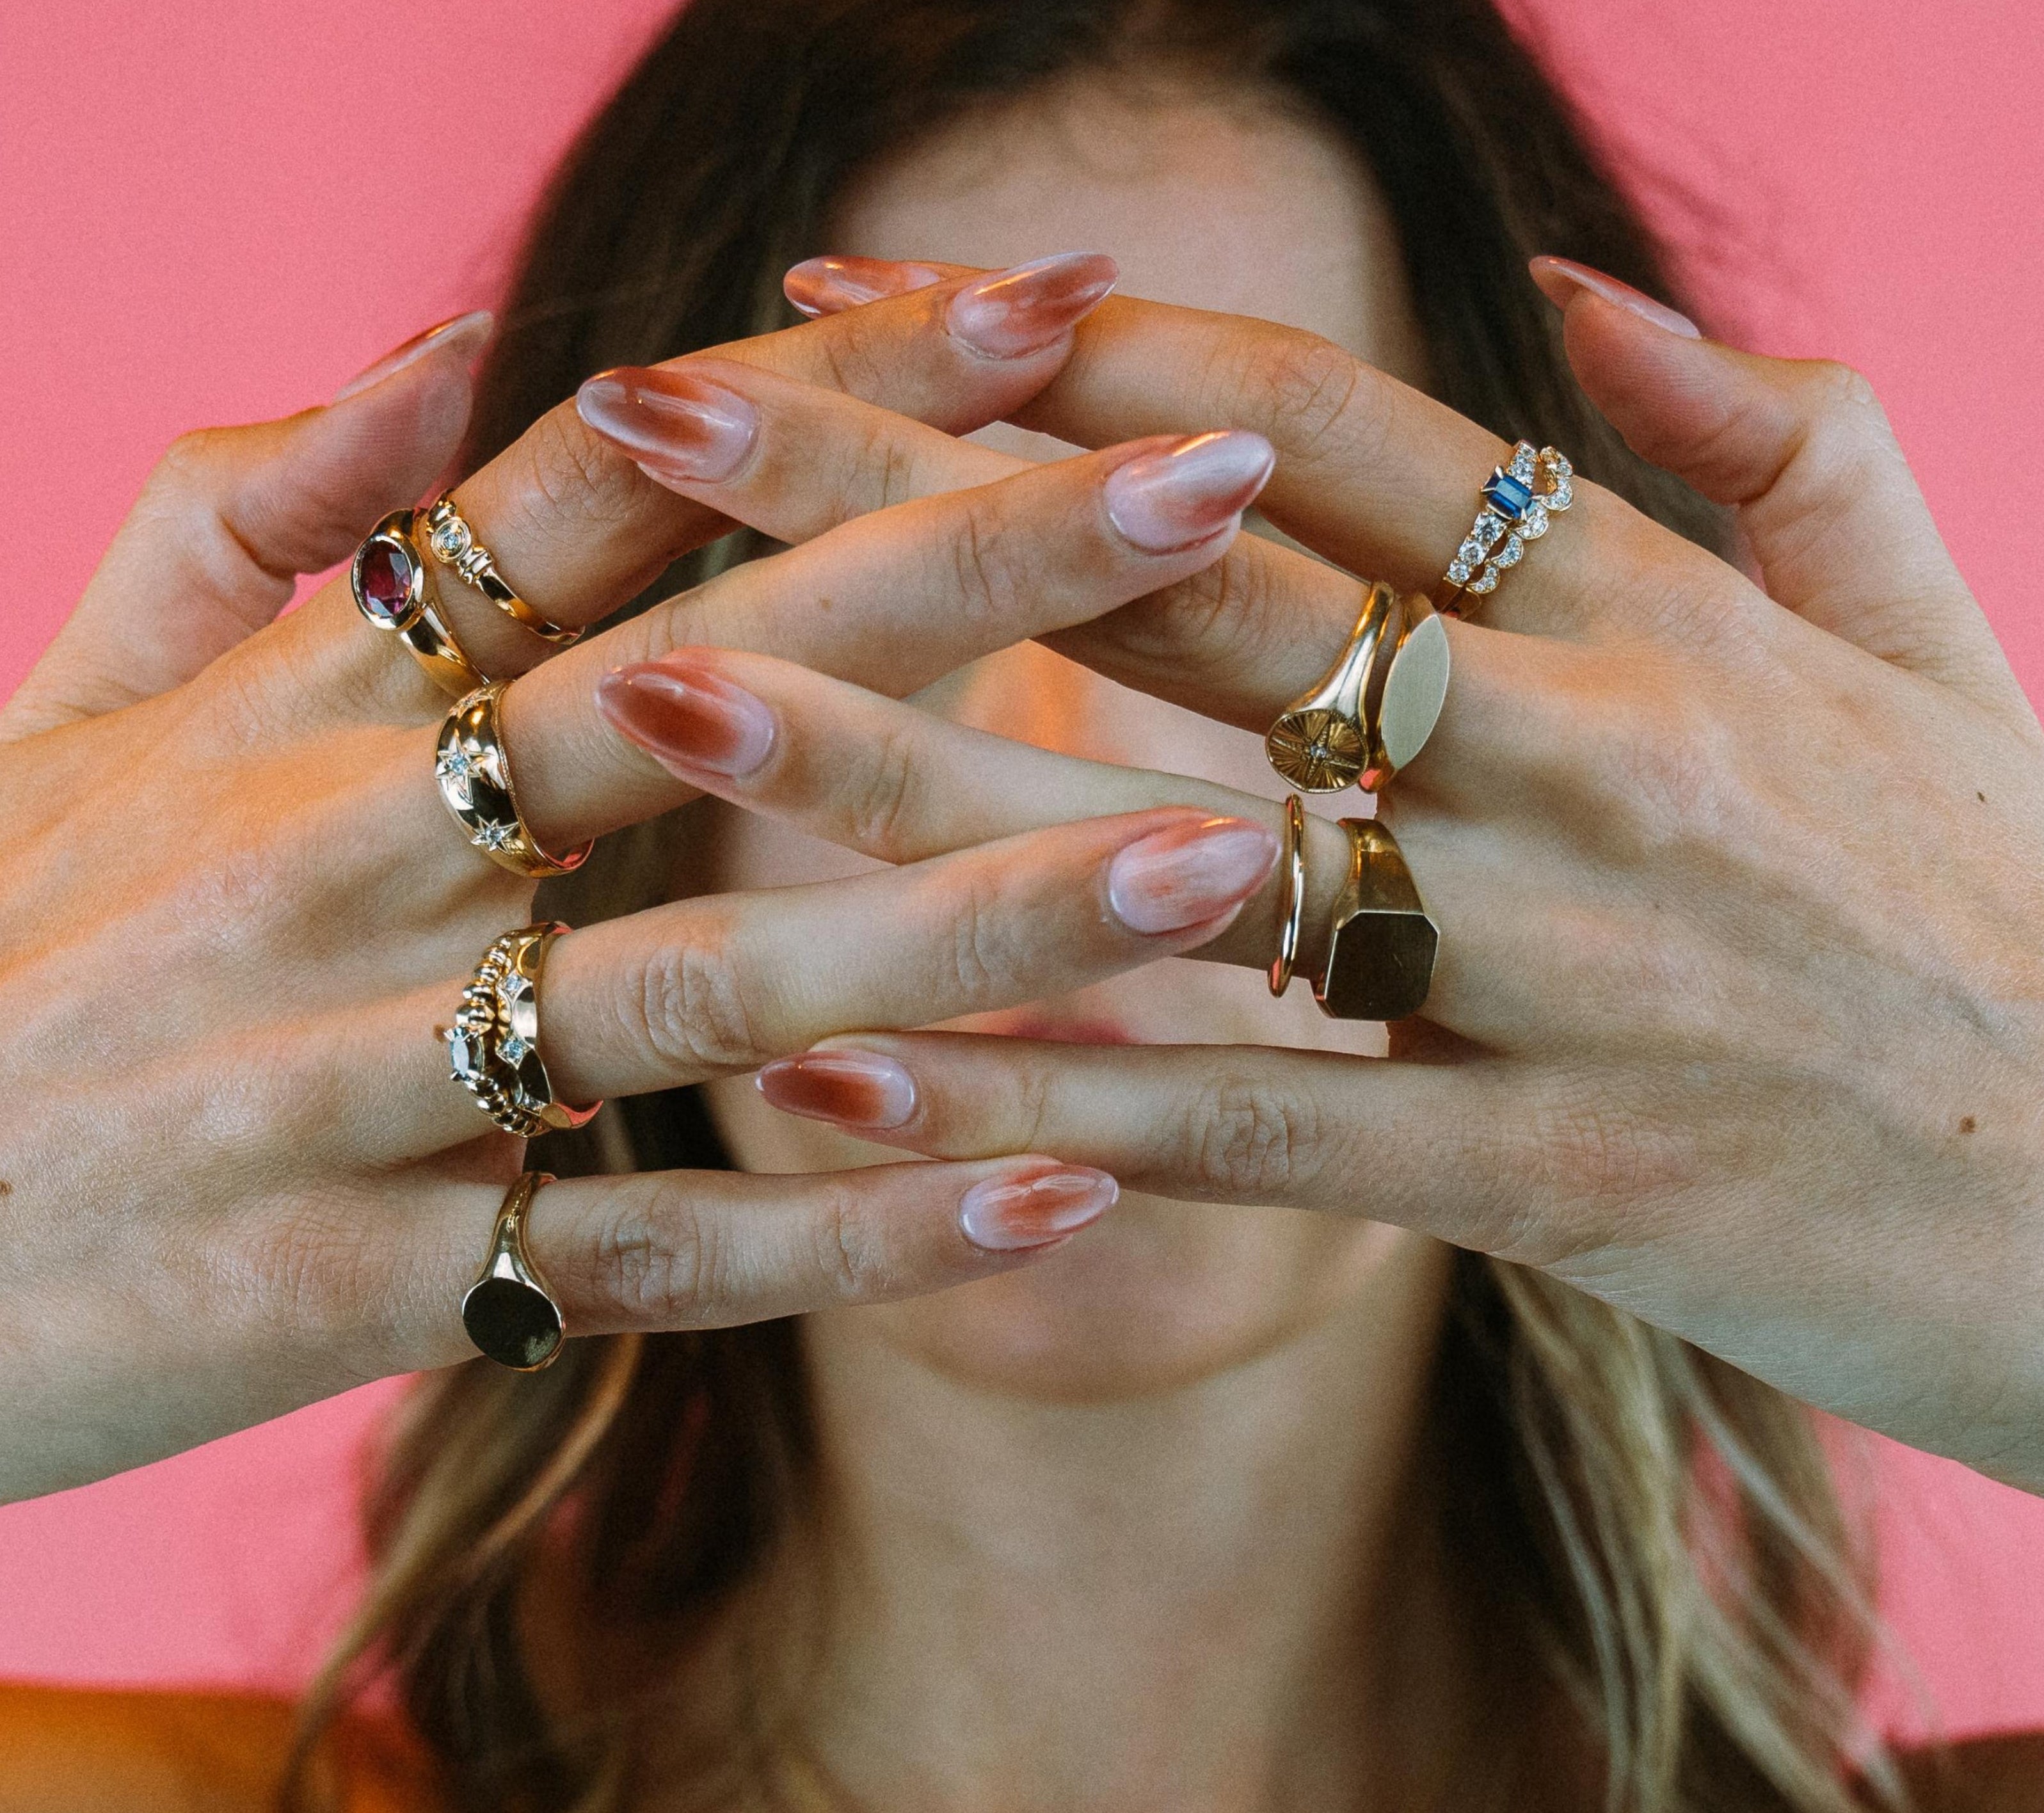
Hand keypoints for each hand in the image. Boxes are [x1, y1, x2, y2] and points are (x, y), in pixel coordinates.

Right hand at [0, 260, 1295, 1502]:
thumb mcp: (72, 698)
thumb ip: (253, 515)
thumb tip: (446, 342)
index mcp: (315, 705)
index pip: (608, 492)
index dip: (840, 386)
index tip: (1051, 305)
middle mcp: (361, 862)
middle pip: (717, 680)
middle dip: (980, 574)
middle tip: (1223, 492)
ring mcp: (370, 1079)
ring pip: (725, 973)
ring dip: (985, 917)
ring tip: (1220, 855)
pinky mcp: (372, 1285)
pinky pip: (661, 1250)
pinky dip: (865, 1228)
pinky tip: (1063, 1186)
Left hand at [631, 258, 2043, 1490]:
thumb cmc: (2020, 911)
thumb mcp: (1931, 638)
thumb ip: (1776, 442)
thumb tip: (1596, 299)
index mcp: (1653, 604)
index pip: (1293, 424)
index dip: (1049, 348)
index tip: (841, 300)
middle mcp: (1588, 750)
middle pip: (1168, 590)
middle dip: (886, 495)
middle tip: (645, 424)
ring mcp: (1572, 965)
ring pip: (1176, 852)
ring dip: (895, 776)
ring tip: (656, 710)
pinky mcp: (1563, 1178)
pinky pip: (1256, 1127)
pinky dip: (1046, 1099)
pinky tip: (840, 1068)